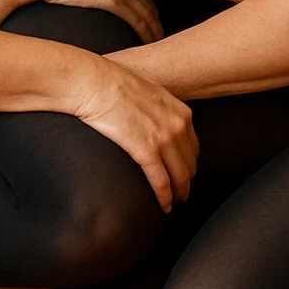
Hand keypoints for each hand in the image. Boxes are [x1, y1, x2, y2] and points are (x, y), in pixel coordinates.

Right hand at [69, 59, 197, 211]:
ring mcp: (164, 138)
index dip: (189, 163)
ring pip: (180, 176)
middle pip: (190, 163)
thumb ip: (159, 108)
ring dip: (179, 193)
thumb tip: (155, 118)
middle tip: (180, 192)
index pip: (193, 146)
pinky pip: (162, 181)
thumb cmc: (113, 84)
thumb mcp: (148, 91)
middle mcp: (178, 125)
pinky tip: (164, 205)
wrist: (95, 83)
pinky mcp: (147, 151)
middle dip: (186, 181)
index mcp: (180, 111)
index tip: (183, 172)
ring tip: (174, 203)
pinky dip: (165, 197)